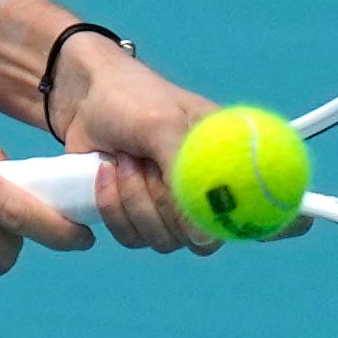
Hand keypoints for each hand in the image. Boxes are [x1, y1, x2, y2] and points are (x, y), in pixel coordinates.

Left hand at [41, 35, 232, 252]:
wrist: (83, 97)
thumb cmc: (132, 99)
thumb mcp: (162, 125)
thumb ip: (186, 176)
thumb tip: (205, 239)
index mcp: (230, 162)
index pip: (254, 216)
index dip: (240, 225)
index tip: (209, 212)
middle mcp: (206, 192)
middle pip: (197, 236)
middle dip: (159, 199)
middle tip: (140, 160)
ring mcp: (172, 209)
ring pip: (161, 240)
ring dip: (133, 200)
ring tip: (123, 159)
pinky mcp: (138, 217)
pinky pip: (132, 237)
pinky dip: (113, 207)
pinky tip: (106, 171)